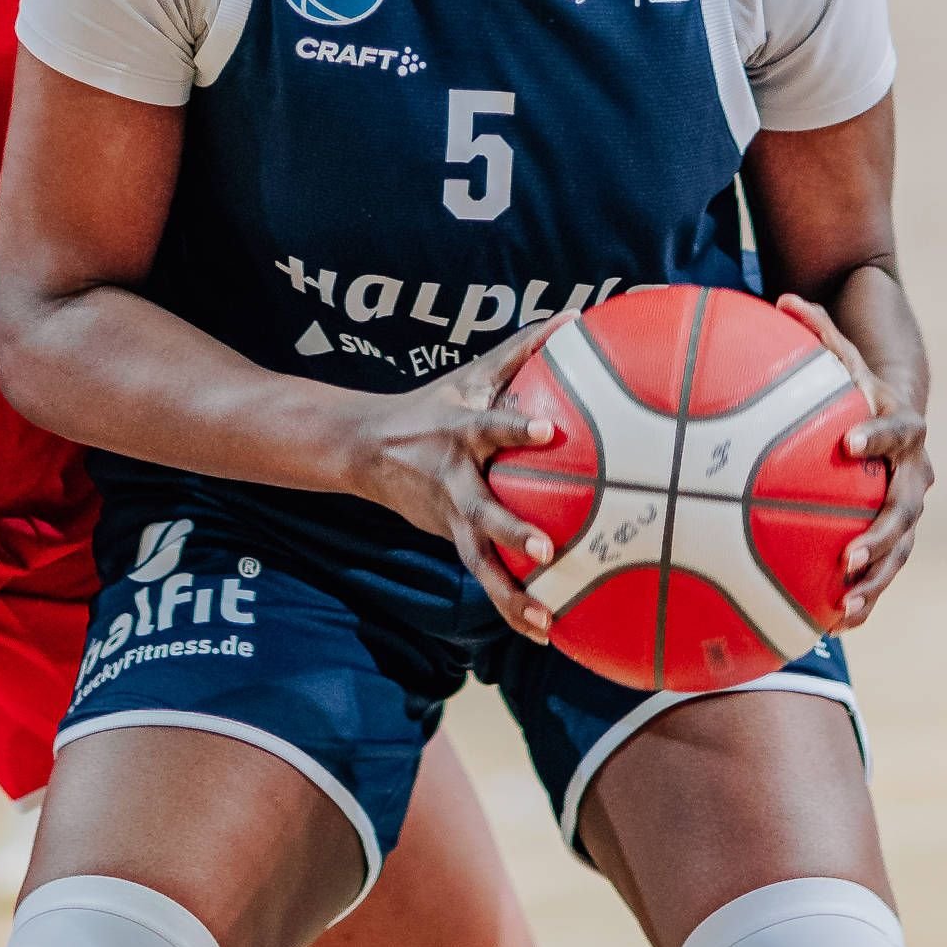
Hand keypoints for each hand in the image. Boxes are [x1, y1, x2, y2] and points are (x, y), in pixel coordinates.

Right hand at [338, 320, 565, 639]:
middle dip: (511, 530)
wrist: (370, 448)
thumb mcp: (474, 374)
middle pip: (482, 509)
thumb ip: (525, 348)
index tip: (551, 430)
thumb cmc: (437, 404)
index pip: (491, 426)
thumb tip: (576, 316)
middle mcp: (455, 478)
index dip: (518, 428)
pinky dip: (510, 606)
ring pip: (479, 559)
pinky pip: (484, 577)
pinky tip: (545, 630)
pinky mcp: (451, 540)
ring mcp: (450, 515)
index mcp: (462, 432)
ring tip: (545, 620)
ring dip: (509, 593)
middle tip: (546, 549)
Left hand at [780, 293, 931, 628]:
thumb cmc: (860, 385)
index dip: (877, 437)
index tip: (849, 445)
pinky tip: (832, 626)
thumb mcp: (844, 353)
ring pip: (900, 551)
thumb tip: (782, 298)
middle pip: (906, 508)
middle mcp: (914, 474)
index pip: (897, 431)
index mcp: (903, 428)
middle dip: (881, 535)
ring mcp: (908, 510)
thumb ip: (817, 329)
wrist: (902, 420)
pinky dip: (864, 600)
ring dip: (876, 581)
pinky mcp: (895, 539)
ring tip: (845, 606)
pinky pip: (883, 574)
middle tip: (850, 555)